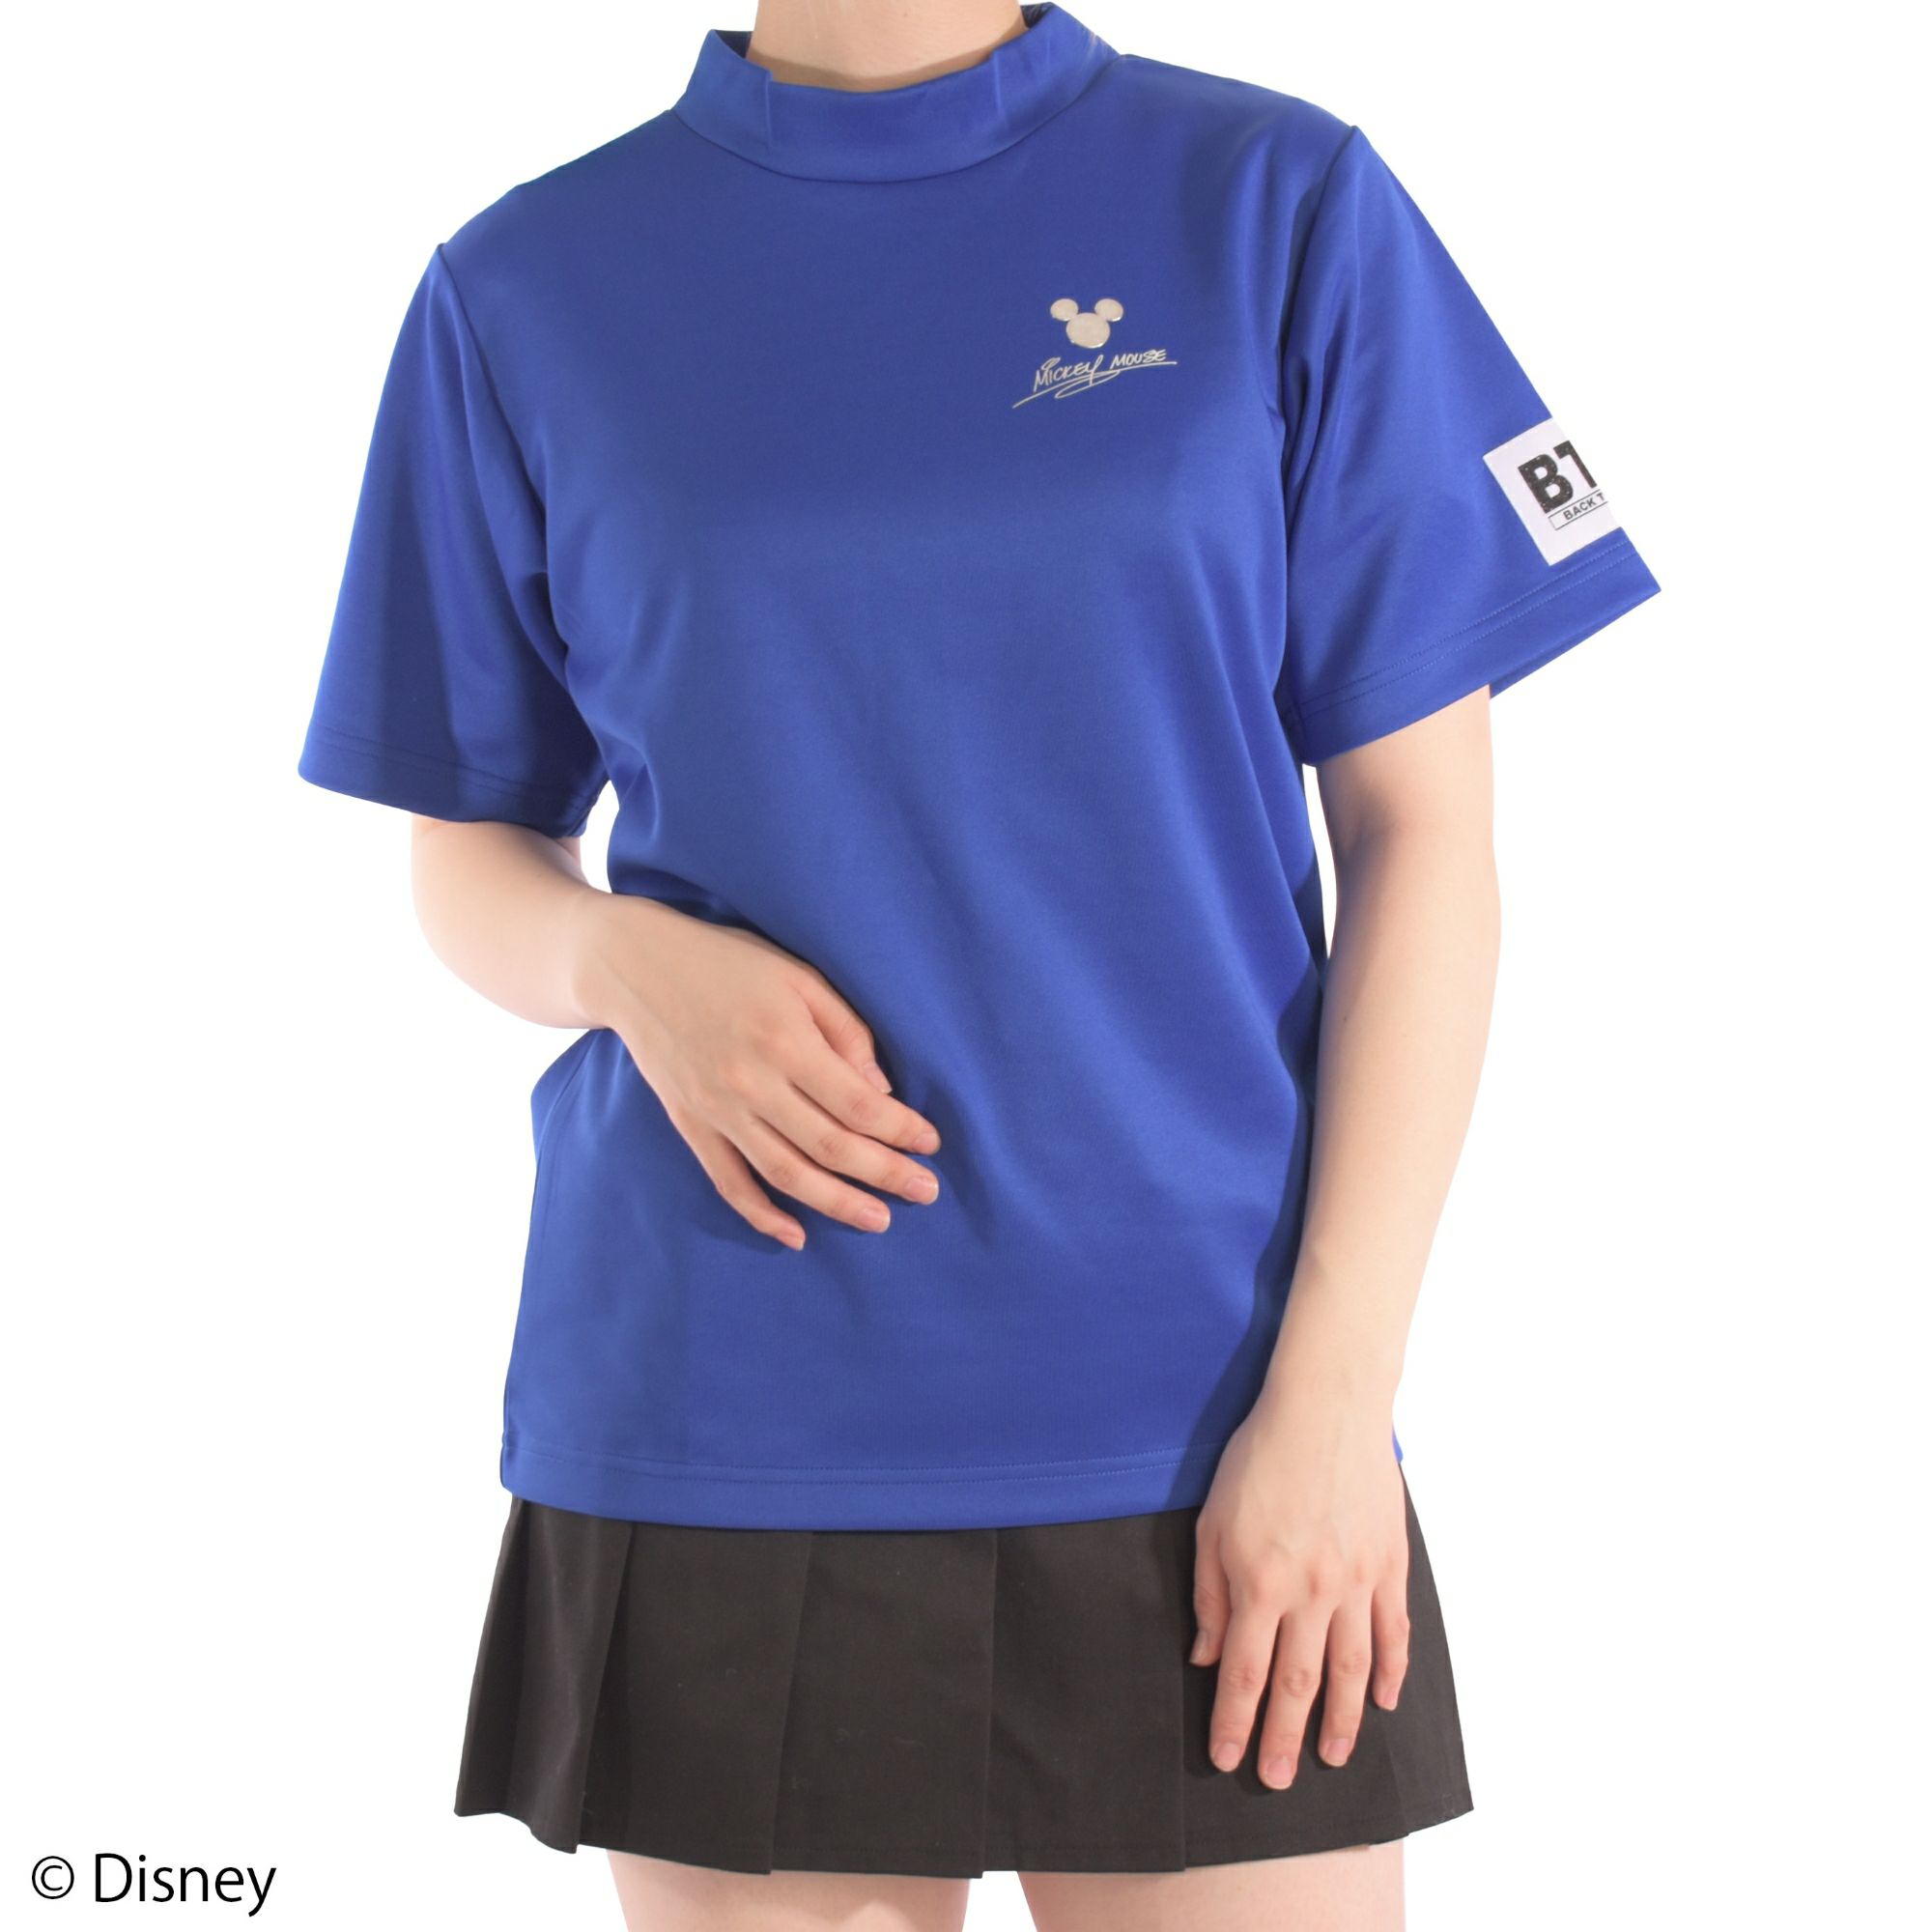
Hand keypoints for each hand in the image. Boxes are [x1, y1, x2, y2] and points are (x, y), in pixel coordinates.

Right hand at [568, 892, 941, 1246]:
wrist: (637, 967)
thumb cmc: (730, 963)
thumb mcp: (799, 977)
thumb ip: (846, 1031)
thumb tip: (880, 1092)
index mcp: (785, 1041)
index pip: (857, 1104)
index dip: (899, 1130)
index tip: (931, 1144)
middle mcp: (751, 1083)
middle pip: (829, 1146)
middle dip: (884, 1173)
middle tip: (926, 1192)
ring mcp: (718, 1109)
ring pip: (786, 1173)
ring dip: (836, 1203)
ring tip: (879, 1219)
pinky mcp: (691, 1124)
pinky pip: (729, 1181)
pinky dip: (761, 1214)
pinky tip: (795, 1235)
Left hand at [1190, 1381, 1409, 1786]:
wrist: (1326, 1408)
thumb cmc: (1259, 1458)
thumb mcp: (1212, 1521)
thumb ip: (1210, 1592)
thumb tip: (1207, 1655)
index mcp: (1260, 1582)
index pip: (1244, 1671)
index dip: (1235, 1720)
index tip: (1228, 1758)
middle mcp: (1311, 1592)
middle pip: (1298, 1683)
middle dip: (1284, 1738)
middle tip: (1276, 1781)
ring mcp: (1356, 1582)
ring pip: (1352, 1670)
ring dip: (1342, 1721)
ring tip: (1333, 1758)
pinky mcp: (1388, 1565)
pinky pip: (1393, 1632)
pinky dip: (1391, 1671)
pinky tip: (1384, 1701)